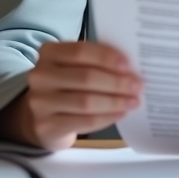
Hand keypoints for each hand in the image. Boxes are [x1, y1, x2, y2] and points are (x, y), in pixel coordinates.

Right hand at [0, 41, 141, 150]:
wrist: (41, 116)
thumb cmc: (66, 85)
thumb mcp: (73, 66)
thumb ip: (94, 62)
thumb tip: (130, 67)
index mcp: (49, 53)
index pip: (80, 51)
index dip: (106, 58)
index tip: (128, 65)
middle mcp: (40, 76)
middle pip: (85, 77)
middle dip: (117, 82)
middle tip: (138, 86)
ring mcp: (40, 102)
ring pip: (86, 102)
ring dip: (115, 101)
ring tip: (133, 101)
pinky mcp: (46, 126)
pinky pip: (84, 122)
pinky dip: (106, 117)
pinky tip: (120, 113)